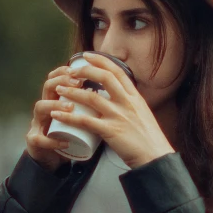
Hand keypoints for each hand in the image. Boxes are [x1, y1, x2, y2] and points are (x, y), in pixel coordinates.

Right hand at [26, 65, 81, 171]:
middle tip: (78, 83)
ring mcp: (38, 123)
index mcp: (56, 99)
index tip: (82, 68)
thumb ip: (90, 105)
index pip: (57, 78)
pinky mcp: (34, 141)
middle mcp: (45, 108)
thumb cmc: (70, 135)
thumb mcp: (79, 116)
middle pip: (47, 87)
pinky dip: (52, 141)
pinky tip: (65, 142)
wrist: (53, 159)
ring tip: (70, 107)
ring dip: (54, 105)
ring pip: (40, 107)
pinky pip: (40, 139)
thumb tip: (112, 90)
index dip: (66, 71)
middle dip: (62, 81)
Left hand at [49, 52, 175, 168]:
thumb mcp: (142, 114)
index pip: (117, 71)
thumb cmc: (149, 139)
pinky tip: (57, 115)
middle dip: (85, 71)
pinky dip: (68, 117)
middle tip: (70, 71)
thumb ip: (130, 104)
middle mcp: (127, 103)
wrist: (156, 157)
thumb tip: (118, 97)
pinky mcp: (111, 131)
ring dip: (72, 92)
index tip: (87, 56)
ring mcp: (119, 116)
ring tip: (59, 89)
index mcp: (135, 97)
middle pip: (104, 77)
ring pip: (91, 98)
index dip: (101, 61)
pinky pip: (85, 121)